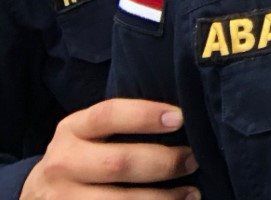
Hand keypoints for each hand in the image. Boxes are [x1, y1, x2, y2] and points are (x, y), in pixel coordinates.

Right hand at [20, 99, 197, 199]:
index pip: (109, 115)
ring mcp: (62, 197)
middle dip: (163, 163)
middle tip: (193, 160)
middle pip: (119, 163)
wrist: (40, 194)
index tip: (180, 118)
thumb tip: (181, 120)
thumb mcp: (90, 133)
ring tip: (191, 193)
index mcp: (72, 130)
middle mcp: (62, 163)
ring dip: (162, 198)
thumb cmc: (83, 155)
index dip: (145, 115)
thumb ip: (122, 125)